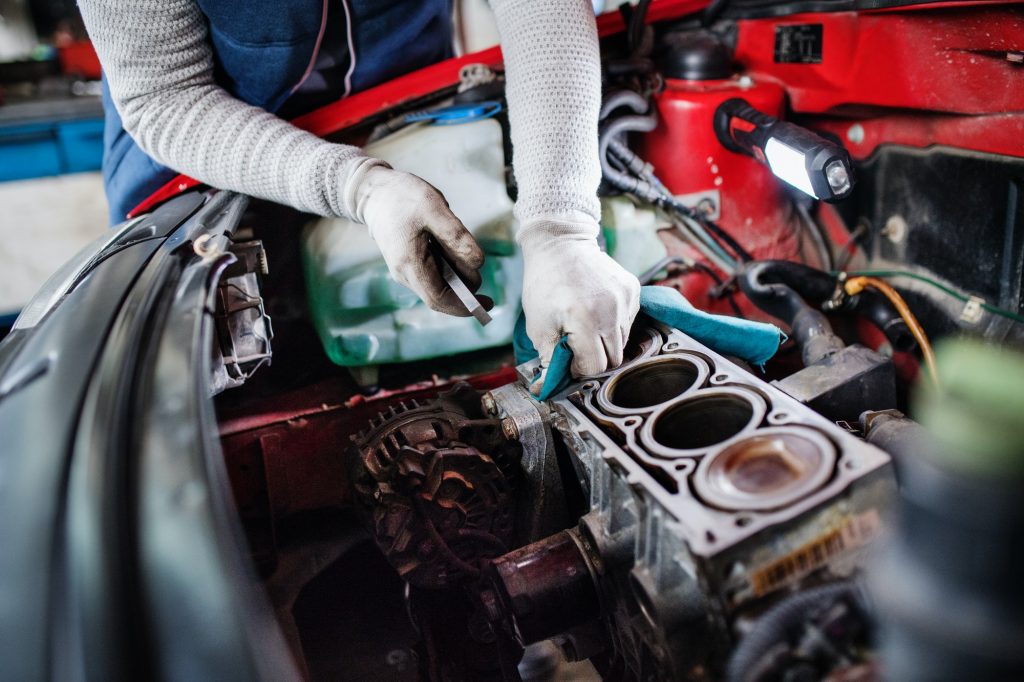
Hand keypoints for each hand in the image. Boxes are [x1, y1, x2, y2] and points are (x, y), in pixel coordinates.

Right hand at [354, 166, 488, 315]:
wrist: (374, 193)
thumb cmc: (403, 198)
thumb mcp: (434, 208)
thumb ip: (457, 236)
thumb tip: (478, 263)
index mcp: (409, 263)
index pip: (439, 298)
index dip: (464, 306)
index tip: (487, 303)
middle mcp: (404, 274)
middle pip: (440, 296)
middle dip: (464, 289)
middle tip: (474, 259)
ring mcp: (403, 272)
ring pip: (437, 286)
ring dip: (456, 277)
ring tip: (458, 247)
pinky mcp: (407, 265)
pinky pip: (431, 277)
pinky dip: (448, 270)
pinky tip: (448, 248)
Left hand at [520, 222, 640, 390]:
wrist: (560, 245)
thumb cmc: (544, 287)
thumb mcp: (538, 326)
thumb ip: (549, 360)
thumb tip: (547, 389)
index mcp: (585, 320)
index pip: (595, 367)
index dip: (580, 368)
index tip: (568, 357)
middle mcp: (611, 310)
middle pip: (614, 358)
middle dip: (594, 357)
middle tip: (576, 343)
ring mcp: (626, 298)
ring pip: (623, 341)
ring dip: (605, 341)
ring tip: (585, 323)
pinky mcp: (634, 289)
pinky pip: (629, 322)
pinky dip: (614, 323)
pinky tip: (597, 310)